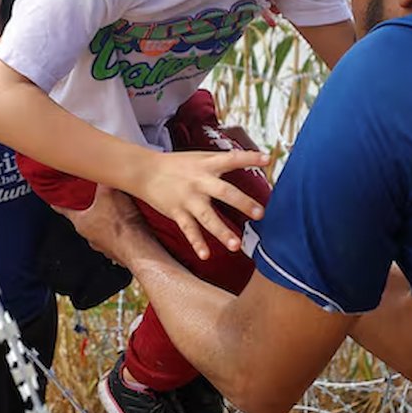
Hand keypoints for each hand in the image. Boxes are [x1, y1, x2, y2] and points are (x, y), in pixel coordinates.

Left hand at [63, 186, 153, 265]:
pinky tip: (131, 222)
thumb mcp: (109, 193)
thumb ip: (103, 180)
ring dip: (108, 220)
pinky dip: (122, 230)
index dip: (59, 202)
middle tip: (93, 197)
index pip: (64, 210)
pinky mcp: (120, 249)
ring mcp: (105, 245)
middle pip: (85, 218)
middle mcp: (90, 236)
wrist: (139, 248)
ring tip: (118, 208)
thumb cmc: (121, 226)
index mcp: (81, 223)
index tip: (54, 199)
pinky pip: (119, 237)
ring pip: (102, 229)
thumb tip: (102, 170)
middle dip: (89, 208)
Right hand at [130, 148, 270, 259]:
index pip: (232, 159)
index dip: (250, 158)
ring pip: (207, 217)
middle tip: (260, 214)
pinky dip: (196, 242)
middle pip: (224, 192)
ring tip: (236, 246)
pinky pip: (189, 230)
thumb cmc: (177, 165)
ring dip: (221, 232)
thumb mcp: (200, 157)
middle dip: (242, 203)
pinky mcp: (177, 212)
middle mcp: (199, 181)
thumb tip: (253, 159)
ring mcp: (188, 199)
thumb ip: (223, 161)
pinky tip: (205, 255)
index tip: (268, 159)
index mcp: (207, 164)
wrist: (144, 171)